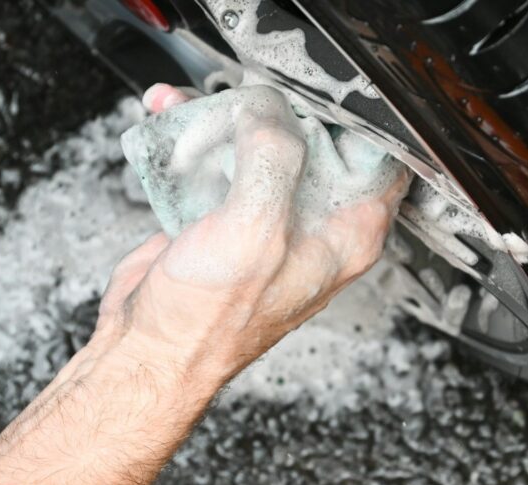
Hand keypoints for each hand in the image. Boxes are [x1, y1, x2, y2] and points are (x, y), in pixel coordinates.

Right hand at [93, 83, 411, 394]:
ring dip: (221, 116)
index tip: (315, 91)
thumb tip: (266, 109)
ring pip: (258, 145)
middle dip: (274, 107)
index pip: (379, 158)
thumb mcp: (256, 231)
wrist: (147, 351)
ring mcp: (266, 220)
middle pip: (312, 140)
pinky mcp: (222, 217)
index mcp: (346, 235)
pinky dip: (192, 137)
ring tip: (190, 105)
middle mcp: (312, 226)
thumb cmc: (209, 322)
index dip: (351, 117)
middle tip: (246, 92)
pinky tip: (169, 120)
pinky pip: (216, 161)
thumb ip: (273, 159)